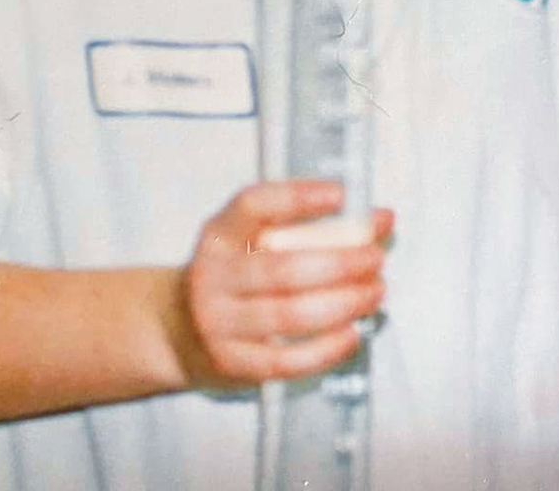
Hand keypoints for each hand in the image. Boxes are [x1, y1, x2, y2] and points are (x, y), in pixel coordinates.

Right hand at [171, 181, 391, 390]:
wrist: (179, 332)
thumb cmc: (235, 278)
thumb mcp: (249, 243)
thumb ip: (305, 229)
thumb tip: (380, 221)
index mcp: (220, 235)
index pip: (253, 206)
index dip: (298, 198)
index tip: (341, 195)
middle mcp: (213, 276)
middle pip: (282, 268)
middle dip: (340, 263)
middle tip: (376, 258)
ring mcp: (218, 323)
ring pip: (289, 315)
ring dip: (343, 304)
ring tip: (375, 292)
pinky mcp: (231, 363)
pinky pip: (285, 361)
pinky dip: (325, 349)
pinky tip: (352, 334)